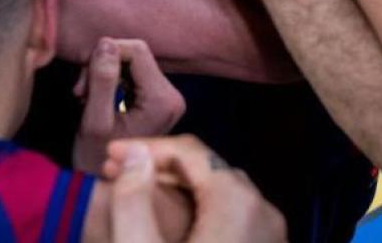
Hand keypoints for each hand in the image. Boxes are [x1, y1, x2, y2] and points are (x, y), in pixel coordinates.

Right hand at [72, 38, 185, 172]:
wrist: (107, 191)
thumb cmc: (97, 163)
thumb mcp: (95, 121)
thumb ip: (102, 81)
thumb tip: (106, 42)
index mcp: (164, 100)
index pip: (137, 50)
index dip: (106, 54)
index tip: (83, 81)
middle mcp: (172, 96)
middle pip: (134, 55)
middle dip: (103, 68)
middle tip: (80, 93)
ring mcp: (166, 99)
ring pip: (129, 64)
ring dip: (103, 77)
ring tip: (85, 100)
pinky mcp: (156, 101)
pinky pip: (130, 76)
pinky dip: (109, 84)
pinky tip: (96, 103)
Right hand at [104, 136, 285, 242]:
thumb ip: (132, 202)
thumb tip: (135, 155)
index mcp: (239, 205)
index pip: (192, 151)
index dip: (146, 148)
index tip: (108, 158)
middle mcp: (266, 214)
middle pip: (209, 169)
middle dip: (162, 166)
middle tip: (117, 173)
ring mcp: (272, 236)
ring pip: (222, 192)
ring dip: (180, 187)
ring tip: (139, 195)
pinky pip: (235, 216)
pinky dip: (202, 209)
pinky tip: (171, 223)